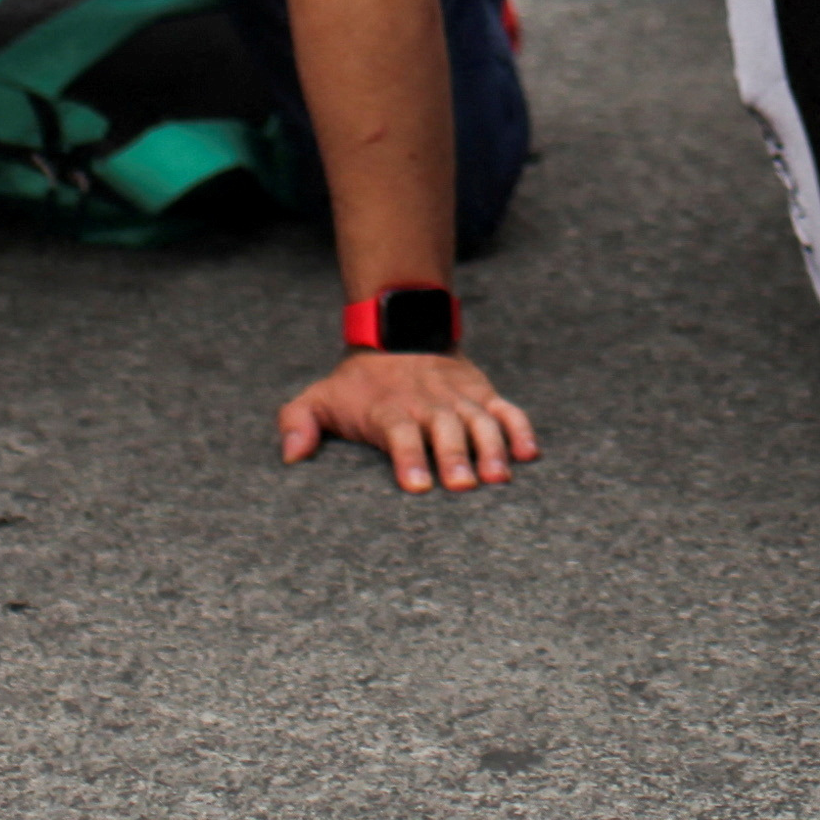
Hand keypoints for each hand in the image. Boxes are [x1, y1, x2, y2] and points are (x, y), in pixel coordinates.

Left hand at [275, 346, 540, 493]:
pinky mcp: (481, 394)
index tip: (418, 486)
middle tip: (463, 486)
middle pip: (444, 428)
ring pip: (479, 421)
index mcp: (388, 408)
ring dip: (491, 448)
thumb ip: (298, 422)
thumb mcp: (319, 395)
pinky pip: (506, 411)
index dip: (408, 457)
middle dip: (455, 456)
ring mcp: (458, 398)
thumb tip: (291, 456)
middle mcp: (426, 403)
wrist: (398, 332)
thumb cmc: (357, 384)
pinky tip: (529, 453)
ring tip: (498, 477)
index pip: (398, 432)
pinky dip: (520, 429)